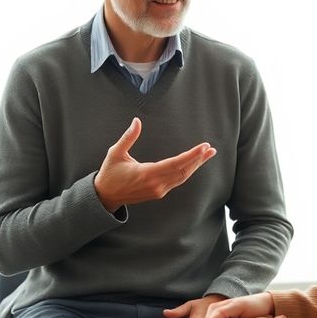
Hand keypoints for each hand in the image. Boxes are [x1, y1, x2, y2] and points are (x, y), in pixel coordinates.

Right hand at [94, 117, 216, 211]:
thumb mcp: (115, 153)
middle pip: (183, 171)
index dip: (191, 155)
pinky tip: (193, 164)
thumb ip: (128, 137)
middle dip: (198, 160)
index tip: (203, 147)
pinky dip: (187, 171)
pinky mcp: (158, 193)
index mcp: (146, 173)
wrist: (105, 196)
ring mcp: (158, 190)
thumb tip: (136, 121)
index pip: (175, 164)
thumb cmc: (110, 174)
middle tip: (210, 149)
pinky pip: (177, 181)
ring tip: (207, 155)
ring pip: (182, 177)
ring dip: (195, 166)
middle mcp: (156, 184)